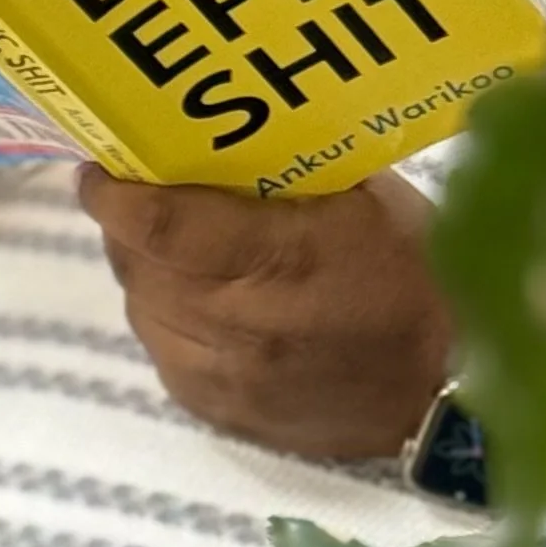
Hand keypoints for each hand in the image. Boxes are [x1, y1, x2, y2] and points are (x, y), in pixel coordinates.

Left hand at [79, 168, 451, 460]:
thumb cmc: (415, 277)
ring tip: (174, 247)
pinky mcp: (218, 412)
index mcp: (277, 260)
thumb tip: (221, 133)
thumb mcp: (368, 199)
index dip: (115, 192)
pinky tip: (202, 301)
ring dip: (147, 273)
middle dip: (127, 225)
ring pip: (142, 311)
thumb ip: (290, 169)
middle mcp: (235, 326)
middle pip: (137, 265)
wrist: (446, 390)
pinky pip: (163, 350)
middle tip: (141, 191)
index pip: (159, 223)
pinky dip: (168, 318)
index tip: (99, 165)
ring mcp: (220, 378)